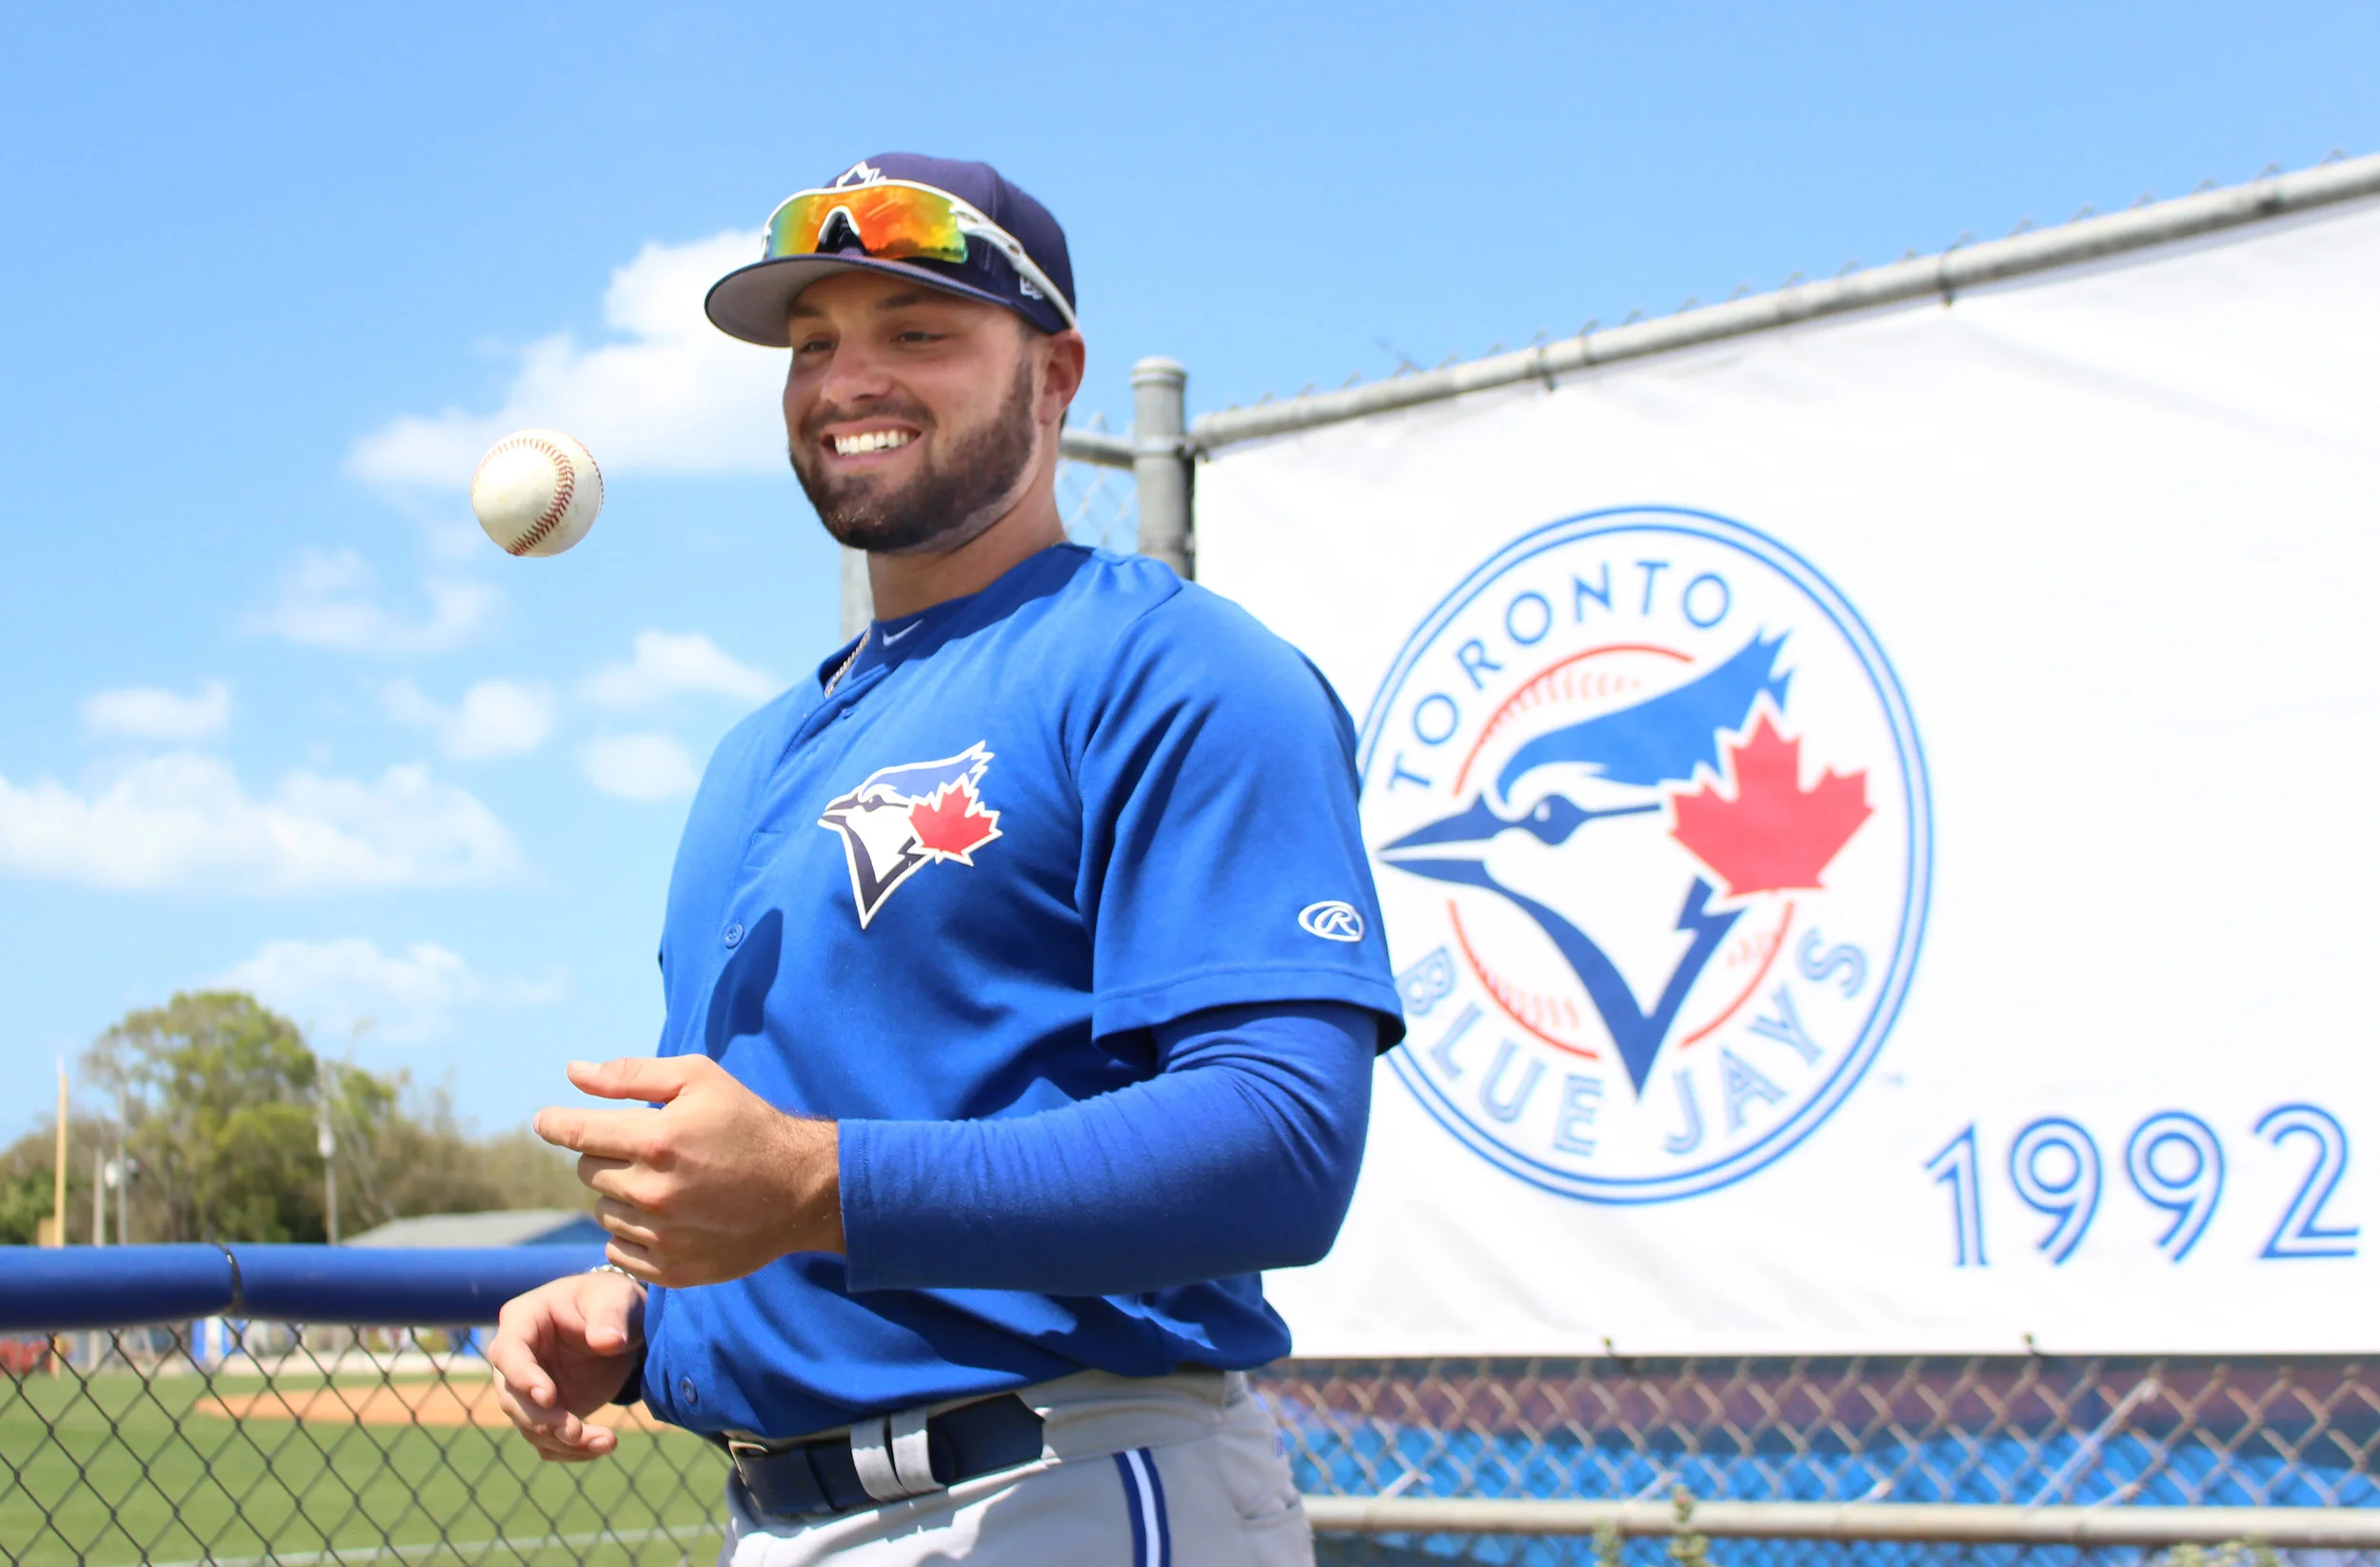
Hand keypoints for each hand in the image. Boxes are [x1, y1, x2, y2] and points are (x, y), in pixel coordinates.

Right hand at [487, 1270, 644, 1462]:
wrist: (620, 1323)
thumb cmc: (609, 1300)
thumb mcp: (614, 1297)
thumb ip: (609, 1317)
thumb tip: (608, 1342)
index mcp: (523, 1320)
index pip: (509, 1353)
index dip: (524, 1377)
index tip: (549, 1397)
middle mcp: (516, 1359)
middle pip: (513, 1398)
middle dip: (542, 1420)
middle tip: (575, 1431)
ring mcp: (528, 1389)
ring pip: (530, 1425)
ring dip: (562, 1441)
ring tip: (605, 1442)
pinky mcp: (547, 1412)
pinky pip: (548, 1441)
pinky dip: (572, 1451)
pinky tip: (602, 1447)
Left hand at [534, 1054, 843, 1287]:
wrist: (801, 1188)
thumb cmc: (747, 1124)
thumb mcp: (698, 1079)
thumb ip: (630, 1075)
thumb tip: (571, 1072)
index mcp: (656, 1140)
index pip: (577, 1133)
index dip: (555, 1123)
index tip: (545, 1121)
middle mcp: (653, 1192)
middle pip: (588, 1172)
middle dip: (607, 1155)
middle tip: (645, 1149)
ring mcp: (662, 1236)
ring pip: (602, 1212)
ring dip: (621, 1195)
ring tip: (664, 1183)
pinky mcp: (672, 1270)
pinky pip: (617, 1251)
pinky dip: (631, 1233)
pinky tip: (666, 1216)